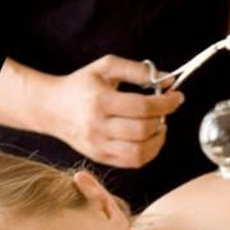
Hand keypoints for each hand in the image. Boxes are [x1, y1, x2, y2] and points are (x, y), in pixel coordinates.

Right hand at [44, 54, 184, 167]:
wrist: (51, 108)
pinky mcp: (100, 158)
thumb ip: (138, 70)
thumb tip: (169, 79)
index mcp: (100, 101)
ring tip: (158, 125)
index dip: (166, 103)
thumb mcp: (106, 67)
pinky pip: (133, 162)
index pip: (143, 107)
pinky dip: (149, 152)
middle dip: (162, 119)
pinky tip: (149, 138)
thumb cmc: (81, 85)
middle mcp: (98, 127)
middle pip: (144, 130)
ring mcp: (99, 146)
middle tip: (164, 110)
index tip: (177, 97)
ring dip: (158, 139)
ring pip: (140, 152)